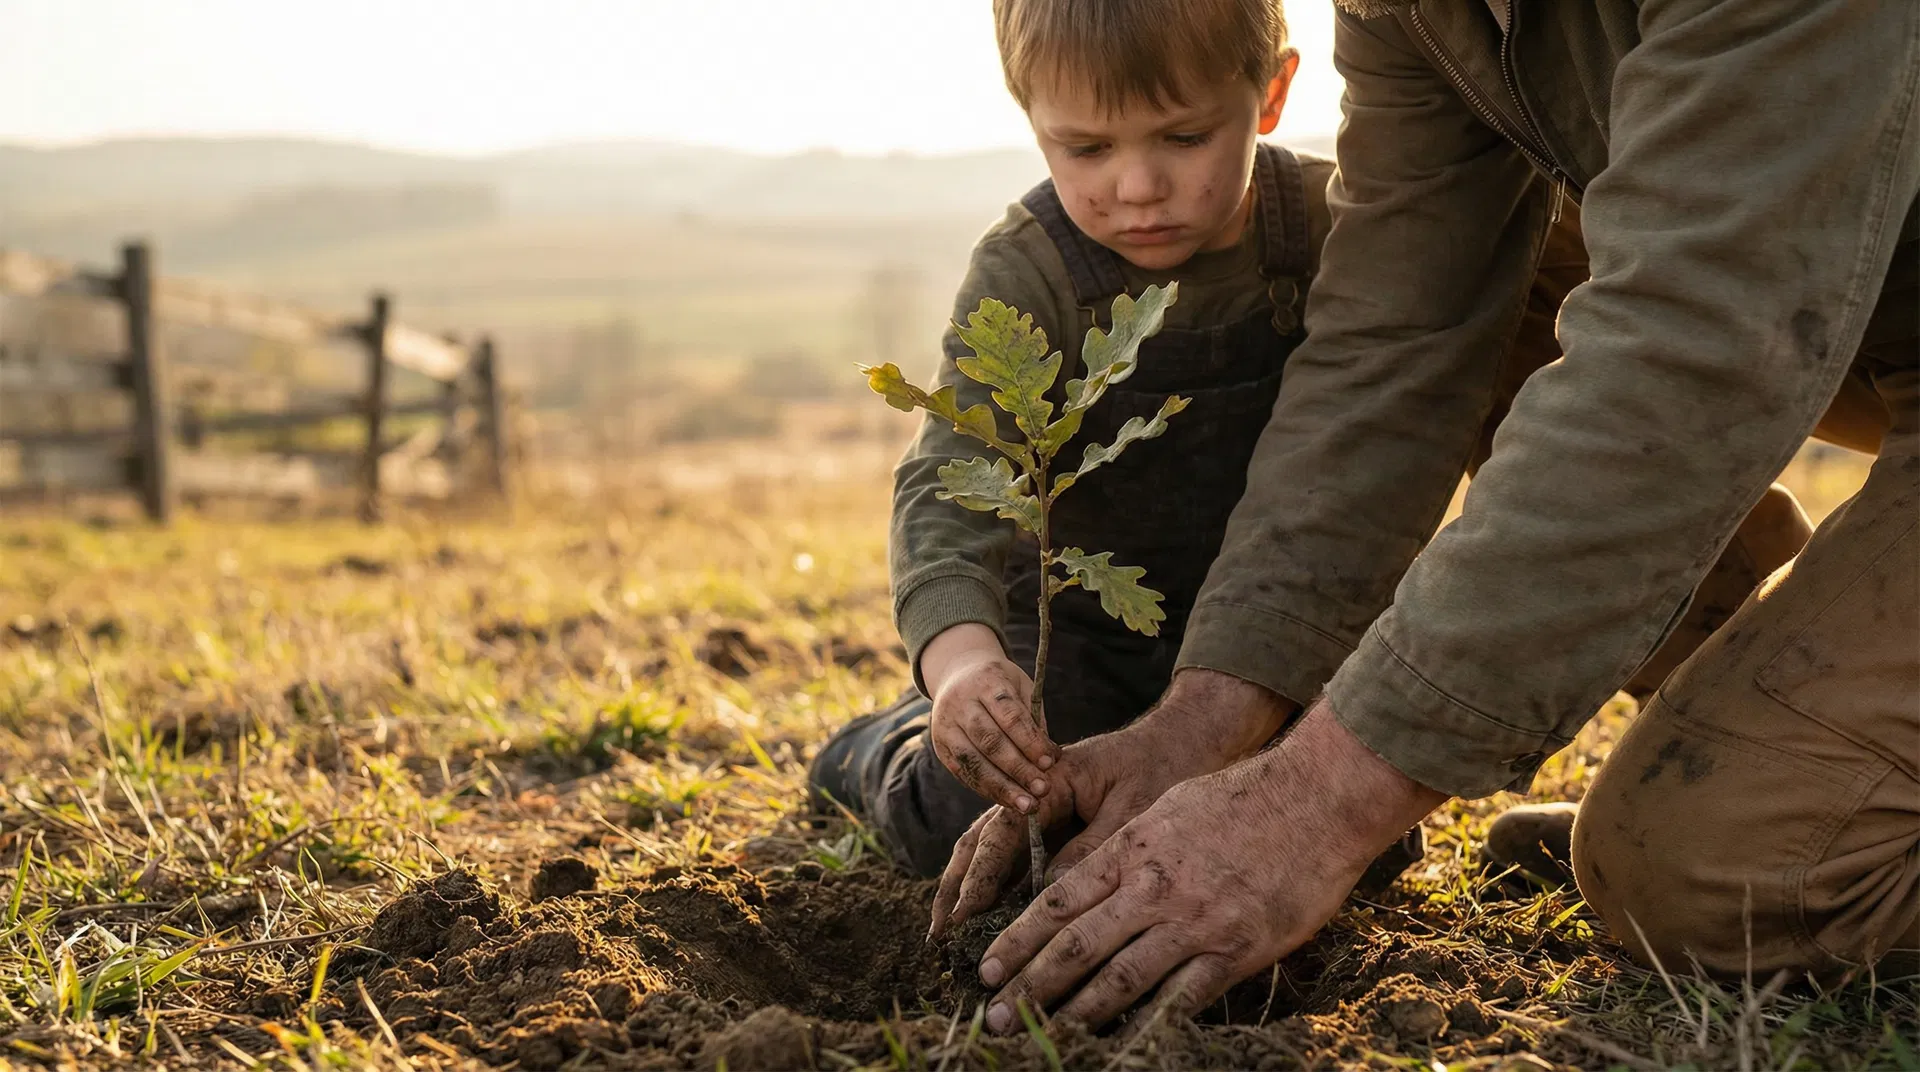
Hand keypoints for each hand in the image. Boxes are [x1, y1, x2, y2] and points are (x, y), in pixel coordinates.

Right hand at [920, 624, 1054, 814]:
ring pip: (973, 762)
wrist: (957, 675)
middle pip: (990, 741)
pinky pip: (964, 773)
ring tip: (1027, 806)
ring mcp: (946, 726)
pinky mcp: (940, 747)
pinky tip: (1008, 801)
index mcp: (986, 682)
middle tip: (1043, 789)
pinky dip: (988, 790)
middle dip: (1018, 769)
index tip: (1050, 762)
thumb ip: (1035, 719)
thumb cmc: (1000, 685)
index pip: (1009, 715)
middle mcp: (961, 703)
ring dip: (1002, 788)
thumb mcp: (1021, 687)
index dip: (1030, 741)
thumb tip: (1050, 760)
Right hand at [929, 669, 1294, 938]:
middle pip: (981, 842)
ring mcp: (1044, 810)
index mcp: (1048, 779)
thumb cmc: (1165, 767)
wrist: (1192, 739)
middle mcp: (1036, 793)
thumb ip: (1089, 852)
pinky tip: (989, 921)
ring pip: (991, 851)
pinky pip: (1018, 859)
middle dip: (957, 888)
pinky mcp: (1058, 826)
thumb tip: (1048, 898)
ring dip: (968, 889)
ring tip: (947, 933)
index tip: (963, 918)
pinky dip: (998, 888)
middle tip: (938, 936)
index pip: (1001, 833)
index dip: (979, 879)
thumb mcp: (1132, 811)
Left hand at [972, 699, 1445, 1034]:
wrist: (1317, 798)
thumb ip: (1129, 845)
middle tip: (995, 1018)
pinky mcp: (1234, 951)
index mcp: (1131, 848)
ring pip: (1118, 979)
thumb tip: (1091, 874)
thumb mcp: (1169, 805)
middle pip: (1075, 946)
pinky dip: (1145, 1026)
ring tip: (1042, 1038)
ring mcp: (1192, 923)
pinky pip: (1180, 999)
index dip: (1019, 940)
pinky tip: (1120, 1046)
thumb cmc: (1244, 795)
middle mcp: (1151, 889)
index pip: (1058, 902)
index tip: (989, 968)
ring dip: (1074, 1014)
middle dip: (1029, 986)